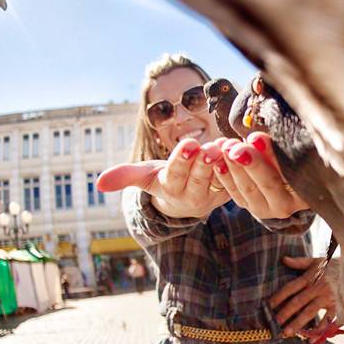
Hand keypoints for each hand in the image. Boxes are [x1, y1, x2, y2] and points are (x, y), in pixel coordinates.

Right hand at [97, 139, 228, 217]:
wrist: (189, 199)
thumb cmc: (165, 179)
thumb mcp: (145, 176)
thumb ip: (126, 175)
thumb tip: (99, 183)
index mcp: (170, 187)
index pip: (175, 173)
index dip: (183, 160)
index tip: (190, 144)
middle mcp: (193, 195)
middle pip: (199, 177)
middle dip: (204, 161)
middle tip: (211, 146)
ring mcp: (214, 195)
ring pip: (220, 178)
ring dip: (225, 163)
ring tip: (228, 147)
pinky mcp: (233, 192)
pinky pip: (238, 179)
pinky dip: (241, 166)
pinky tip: (245, 150)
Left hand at [206, 131, 308, 218]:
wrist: (287, 178)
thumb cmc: (293, 157)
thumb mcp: (292, 151)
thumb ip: (282, 146)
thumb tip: (260, 136)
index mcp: (304, 192)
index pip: (288, 172)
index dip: (270, 155)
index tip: (255, 138)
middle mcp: (288, 205)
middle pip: (268, 184)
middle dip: (249, 163)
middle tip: (235, 146)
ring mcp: (268, 209)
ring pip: (248, 189)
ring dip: (234, 167)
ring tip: (225, 148)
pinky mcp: (252, 207)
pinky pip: (236, 194)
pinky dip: (226, 177)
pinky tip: (219, 162)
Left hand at [267, 256, 335, 337]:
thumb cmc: (337, 264)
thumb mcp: (318, 260)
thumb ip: (300, 262)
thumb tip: (284, 259)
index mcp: (311, 276)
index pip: (291, 287)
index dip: (279, 296)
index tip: (268, 306)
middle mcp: (317, 287)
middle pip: (298, 301)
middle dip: (285, 313)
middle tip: (274, 324)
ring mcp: (328, 297)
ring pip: (310, 311)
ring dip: (297, 323)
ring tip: (287, 333)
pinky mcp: (339, 304)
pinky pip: (328, 318)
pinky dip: (320, 328)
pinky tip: (311, 336)